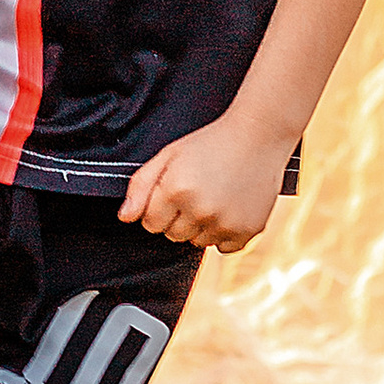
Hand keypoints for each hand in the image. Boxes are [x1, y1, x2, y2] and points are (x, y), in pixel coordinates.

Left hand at [118, 109, 289, 252]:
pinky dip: (225, 234)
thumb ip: (141, 186)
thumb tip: (125, 217)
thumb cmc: (210, 143)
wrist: (258, 135)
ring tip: (215, 196)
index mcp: (176, 189)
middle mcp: (200, 209)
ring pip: (199, 242)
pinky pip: (224, 248)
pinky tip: (230, 208)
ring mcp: (226, 222)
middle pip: (173, 235)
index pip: (151, 224)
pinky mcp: (248, 230)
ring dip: (202, 226)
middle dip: (178, 218)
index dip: (158, 208)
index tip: (172, 193)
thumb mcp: (169, 155)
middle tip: (196, 191)